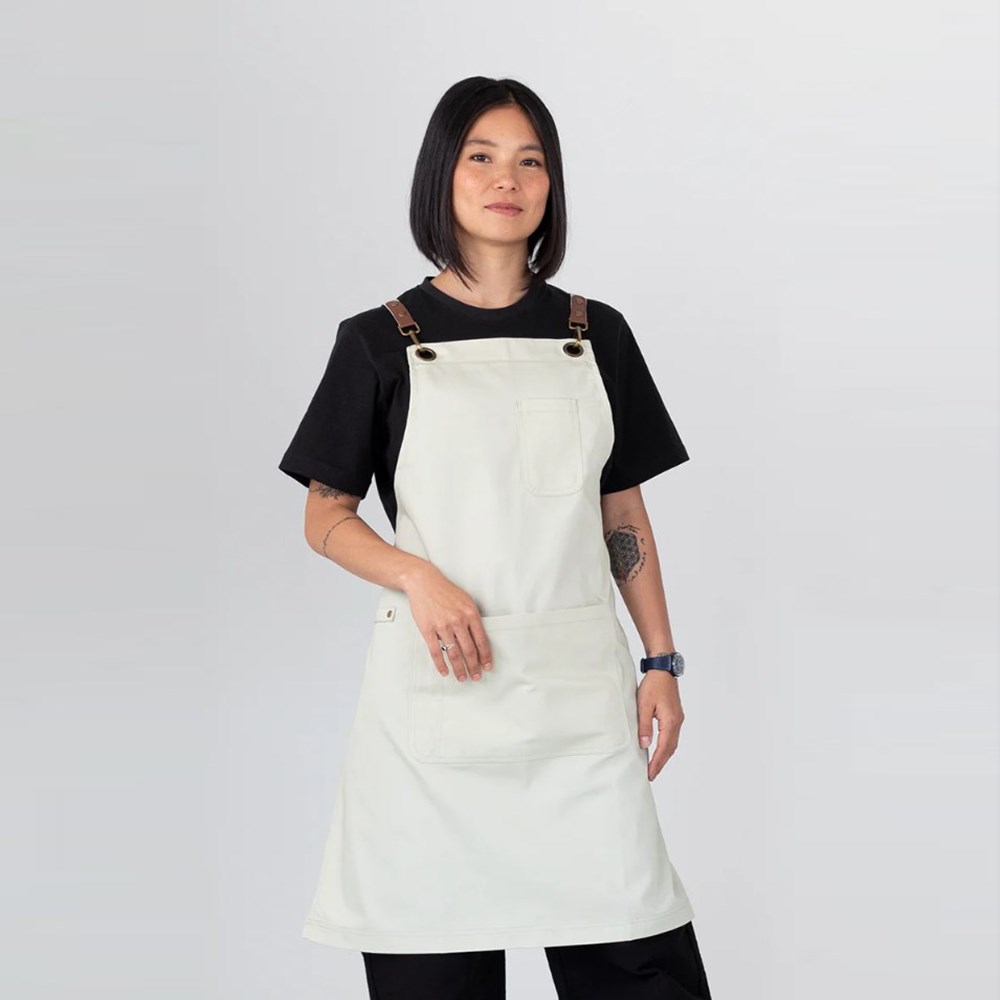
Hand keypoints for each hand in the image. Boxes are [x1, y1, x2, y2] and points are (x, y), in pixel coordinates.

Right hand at [402, 564, 492, 682]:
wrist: (424, 582)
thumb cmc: (445, 591)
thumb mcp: (466, 600)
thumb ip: (472, 618)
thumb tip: (478, 638)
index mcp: (470, 614)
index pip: (481, 641)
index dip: (486, 657)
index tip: (487, 666)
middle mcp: (458, 621)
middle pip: (469, 650)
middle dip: (474, 667)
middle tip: (476, 676)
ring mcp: (442, 626)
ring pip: (453, 654)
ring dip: (459, 669)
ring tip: (462, 678)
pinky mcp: (428, 629)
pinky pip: (435, 652)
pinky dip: (441, 664)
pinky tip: (444, 671)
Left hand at [637, 671, 683, 780]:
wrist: (663, 670)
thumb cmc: (653, 685)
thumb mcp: (644, 705)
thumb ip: (644, 726)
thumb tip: (645, 745)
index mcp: (670, 721)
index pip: (664, 748)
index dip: (656, 762)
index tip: (650, 774)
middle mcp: (677, 722)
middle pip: (671, 749)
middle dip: (661, 762)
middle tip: (651, 775)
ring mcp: (678, 718)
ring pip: (673, 743)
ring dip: (664, 755)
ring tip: (654, 765)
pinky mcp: (675, 715)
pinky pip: (672, 735)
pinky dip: (666, 745)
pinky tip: (659, 748)